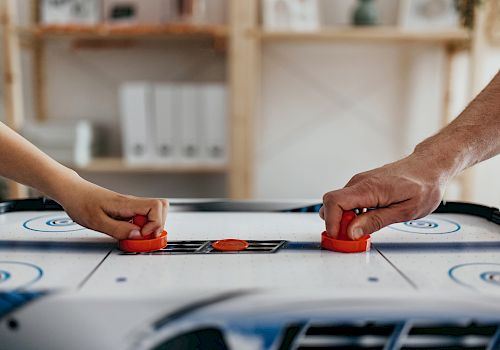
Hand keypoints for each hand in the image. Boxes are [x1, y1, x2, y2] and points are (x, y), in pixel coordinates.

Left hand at [54, 175, 167, 239]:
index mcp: (127, 203)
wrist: (72, 191)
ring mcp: (131, 205)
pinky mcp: (127, 209)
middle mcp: (133, 202)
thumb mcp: (96, 222)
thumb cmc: (81, 202)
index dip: (155, 223)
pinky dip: (142, 226)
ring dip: (151, 226)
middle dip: (157, 225)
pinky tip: (129, 232)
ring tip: (135, 234)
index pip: (157, 206)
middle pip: (162, 208)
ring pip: (155, 212)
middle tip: (142, 236)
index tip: (142, 234)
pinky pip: (143, 216)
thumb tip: (137, 235)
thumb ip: (119, 230)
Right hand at [320, 152, 451, 239]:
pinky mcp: (362, 186)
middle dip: (337, 223)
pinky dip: (350, 214)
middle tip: (353, 237)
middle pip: (331, 203)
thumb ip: (376, 221)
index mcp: (369, 188)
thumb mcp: (405, 211)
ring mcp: (359, 183)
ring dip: (344, 220)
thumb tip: (352, 231)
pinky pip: (346, 201)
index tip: (339, 236)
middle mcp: (359, 182)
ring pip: (337, 203)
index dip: (331, 222)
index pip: (333, 201)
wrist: (429, 166)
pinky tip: (365, 220)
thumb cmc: (423, 186)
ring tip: (363, 229)